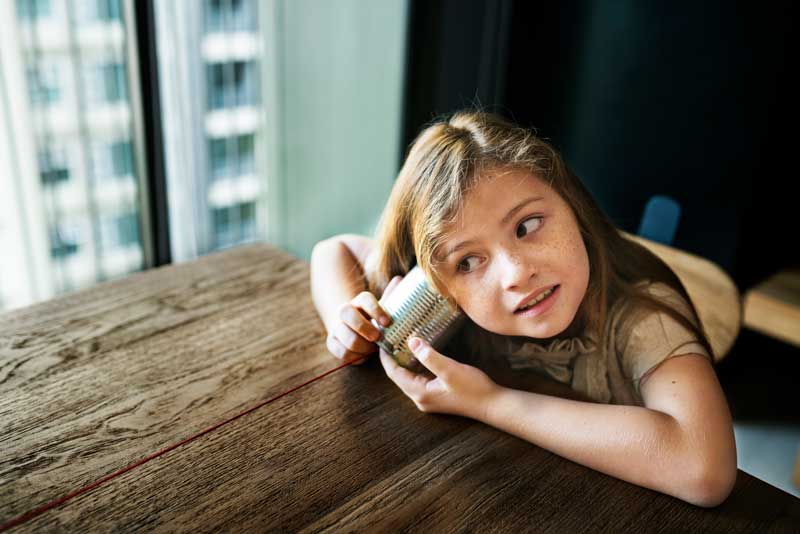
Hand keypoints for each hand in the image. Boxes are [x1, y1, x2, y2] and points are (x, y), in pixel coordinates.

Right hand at [325, 275, 403, 364]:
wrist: (354, 330)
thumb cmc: (375, 320)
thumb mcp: (384, 309)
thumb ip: (392, 296)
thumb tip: (399, 279)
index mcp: (360, 301)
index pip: (365, 299)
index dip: (376, 310)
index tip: (387, 322)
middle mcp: (345, 311)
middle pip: (348, 314)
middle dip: (364, 328)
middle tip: (377, 337)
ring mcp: (336, 327)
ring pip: (347, 337)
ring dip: (364, 346)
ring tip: (373, 349)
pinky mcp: (332, 343)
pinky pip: (343, 353)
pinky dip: (356, 357)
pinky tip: (364, 354)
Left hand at [379, 336, 499, 420]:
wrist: (493, 405)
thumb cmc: (473, 389)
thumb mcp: (450, 370)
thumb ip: (429, 356)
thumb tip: (411, 342)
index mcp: (420, 393)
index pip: (394, 373)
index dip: (386, 357)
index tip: (382, 340)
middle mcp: (421, 398)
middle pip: (399, 376)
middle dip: (394, 357)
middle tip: (391, 337)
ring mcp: (429, 398)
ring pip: (410, 377)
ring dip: (405, 361)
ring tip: (402, 342)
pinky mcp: (437, 395)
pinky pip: (420, 378)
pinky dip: (417, 365)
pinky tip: (420, 354)